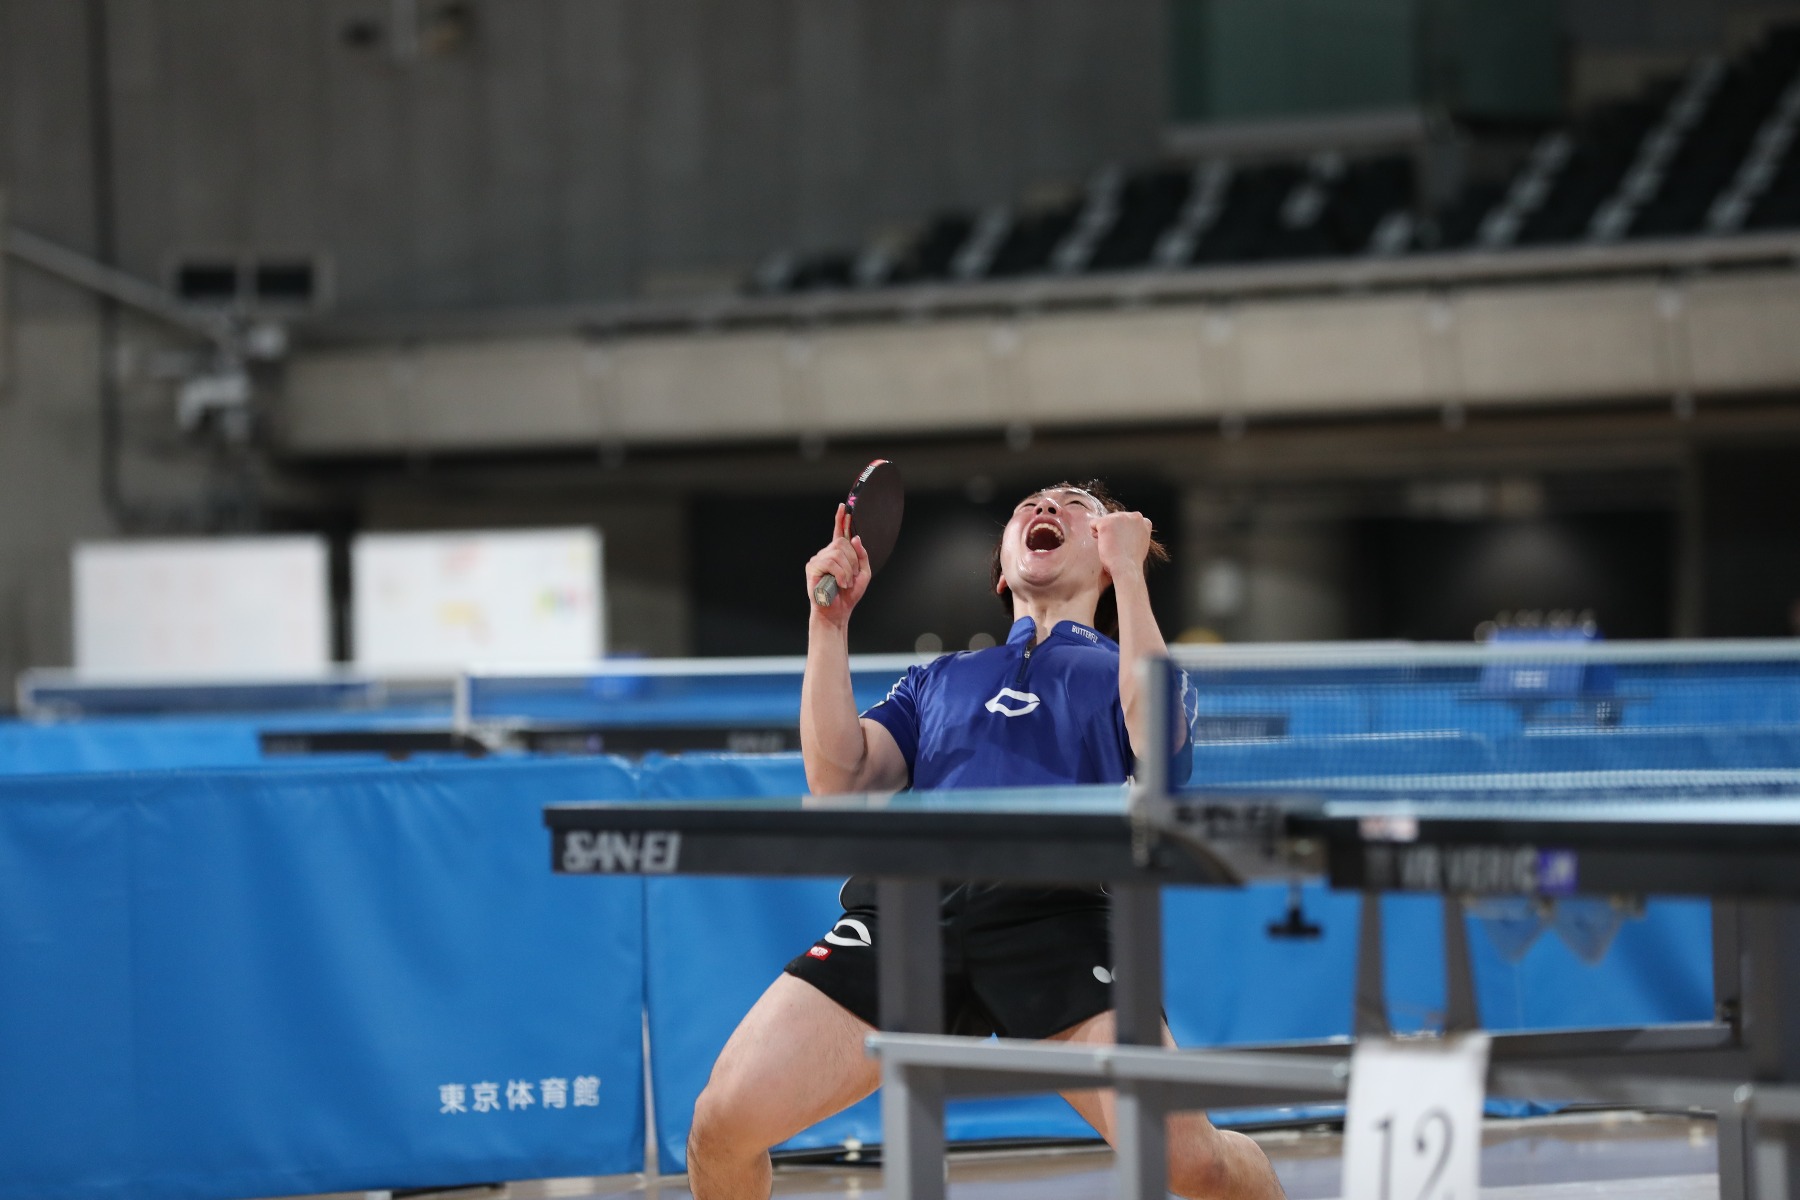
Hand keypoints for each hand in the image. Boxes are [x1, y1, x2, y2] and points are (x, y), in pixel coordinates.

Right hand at [805, 503, 871, 622]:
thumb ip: (862, 555)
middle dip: (853, 561)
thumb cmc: (848, 595)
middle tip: (851, 578)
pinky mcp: (812, 568)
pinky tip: (840, 584)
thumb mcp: (863, 574)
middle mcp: (826, 554)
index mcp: (838, 554)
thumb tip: (854, 538)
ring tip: (845, 584)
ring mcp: (818, 559)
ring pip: (838, 553)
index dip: (841, 519)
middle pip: (842, 543)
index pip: (839, 533)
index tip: (844, 507)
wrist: (837, 612)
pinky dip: (841, 575)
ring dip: (848, 571)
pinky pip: (831, 563)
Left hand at [1093, 510, 1152, 581]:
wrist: (1126, 568)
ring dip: (1104, 533)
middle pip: (1115, 519)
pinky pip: (1093, 523)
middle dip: (1113, 531)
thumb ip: (1134, 533)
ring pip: (1105, 521)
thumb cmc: (1130, 561)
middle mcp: (1134, 516)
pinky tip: (1103, 543)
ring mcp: (1121, 517)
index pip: (1127, 520)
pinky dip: (1095, 534)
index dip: (1122, 532)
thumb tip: (1124, 530)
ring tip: (1112, 546)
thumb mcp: (1139, 543)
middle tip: (1117, 547)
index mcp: (1143, 521)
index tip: (1124, 543)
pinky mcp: (1107, 521)